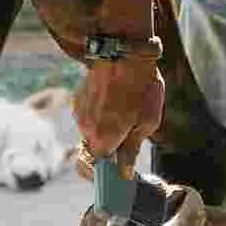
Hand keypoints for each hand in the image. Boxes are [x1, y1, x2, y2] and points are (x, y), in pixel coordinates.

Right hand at [72, 56, 163, 174]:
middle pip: (94, 150)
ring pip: (91, 133)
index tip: (119, 170)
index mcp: (103, 140)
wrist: (123, 52)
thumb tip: (124, 173)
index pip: (94, 169)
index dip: (106, 172)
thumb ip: (131, 150)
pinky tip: (115, 101)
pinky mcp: (78, 101)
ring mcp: (79, 114)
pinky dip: (99, 115)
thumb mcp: (147, 122)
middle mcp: (86, 130)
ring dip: (105, 129)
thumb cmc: (141, 88)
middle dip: (109, 148)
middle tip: (129, 133)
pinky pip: (88, 117)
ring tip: (125, 111)